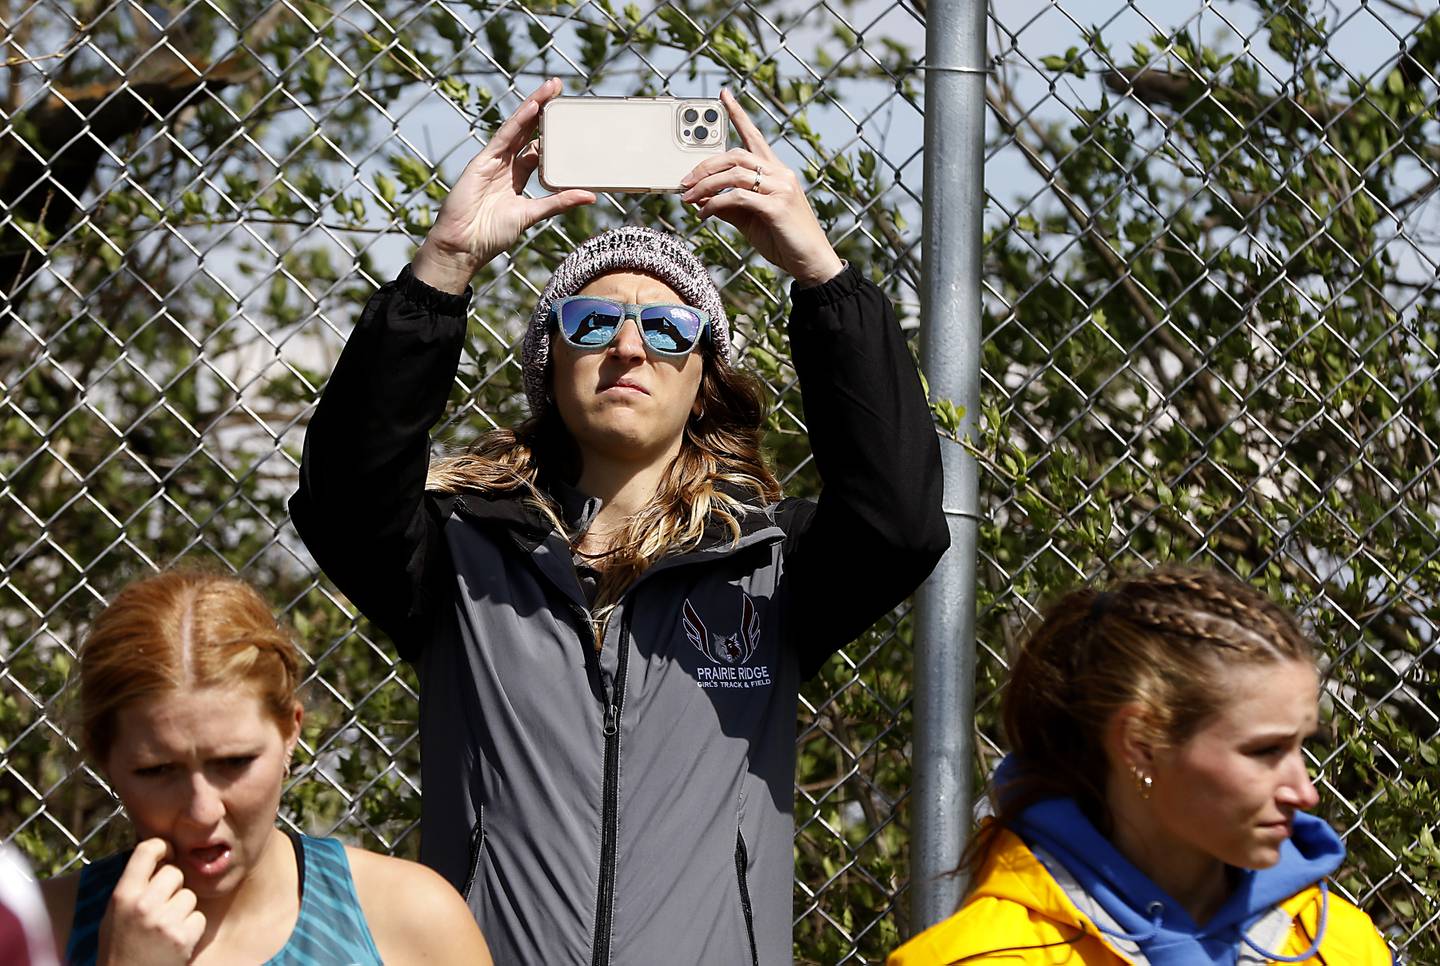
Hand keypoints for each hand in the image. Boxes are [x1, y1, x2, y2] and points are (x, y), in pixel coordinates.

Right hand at [97, 839, 205, 965]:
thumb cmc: (120, 947)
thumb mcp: (114, 913)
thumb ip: (134, 886)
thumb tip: (160, 856)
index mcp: (123, 896)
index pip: (146, 851)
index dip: (161, 847)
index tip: (167, 854)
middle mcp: (143, 906)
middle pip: (175, 873)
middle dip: (174, 886)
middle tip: (162, 905)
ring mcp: (164, 922)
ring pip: (190, 896)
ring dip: (183, 909)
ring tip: (165, 927)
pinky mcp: (183, 938)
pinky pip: (199, 918)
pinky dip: (191, 928)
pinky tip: (175, 941)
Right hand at [413, 78, 596, 293]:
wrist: (463, 246)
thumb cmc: (492, 234)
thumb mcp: (532, 215)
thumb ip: (558, 202)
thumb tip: (590, 196)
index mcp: (516, 177)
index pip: (537, 148)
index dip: (551, 132)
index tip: (569, 117)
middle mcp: (505, 165)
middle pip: (527, 130)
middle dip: (544, 109)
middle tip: (561, 89)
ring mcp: (493, 161)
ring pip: (517, 127)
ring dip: (534, 106)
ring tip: (551, 88)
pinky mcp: (482, 161)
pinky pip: (504, 137)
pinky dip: (518, 121)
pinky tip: (532, 106)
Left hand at [679, 89, 845, 287]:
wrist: (811, 262)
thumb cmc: (784, 240)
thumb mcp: (751, 219)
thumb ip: (729, 205)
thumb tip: (699, 198)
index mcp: (777, 171)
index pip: (754, 136)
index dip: (738, 114)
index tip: (723, 96)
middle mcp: (781, 173)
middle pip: (736, 155)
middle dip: (705, 166)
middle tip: (683, 180)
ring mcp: (781, 188)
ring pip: (734, 173)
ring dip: (704, 185)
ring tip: (687, 198)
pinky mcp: (777, 206)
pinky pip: (738, 197)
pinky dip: (715, 204)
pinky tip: (703, 214)